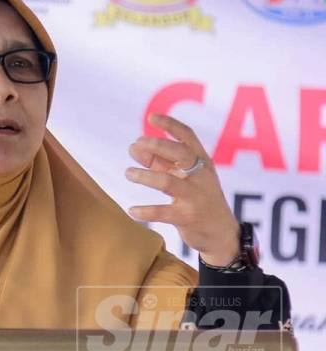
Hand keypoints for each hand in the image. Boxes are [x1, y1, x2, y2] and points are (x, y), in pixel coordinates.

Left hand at [125, 114, 239, 266]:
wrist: (221, 233)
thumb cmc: (198, 198)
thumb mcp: (183, 177)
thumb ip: (159, 162)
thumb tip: (133, 147)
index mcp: (202, 161)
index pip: (188, 137)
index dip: (170, 125)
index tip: (151, 118)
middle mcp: (201, 176)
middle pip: (180, 154)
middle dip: (157, 146)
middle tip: (136, 144)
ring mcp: (195, 197)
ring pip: (167, 182)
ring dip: (145, 176)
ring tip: (128, 173)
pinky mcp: (187, 217)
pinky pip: (163, 212)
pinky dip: (145, 211)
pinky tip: (131, 210)